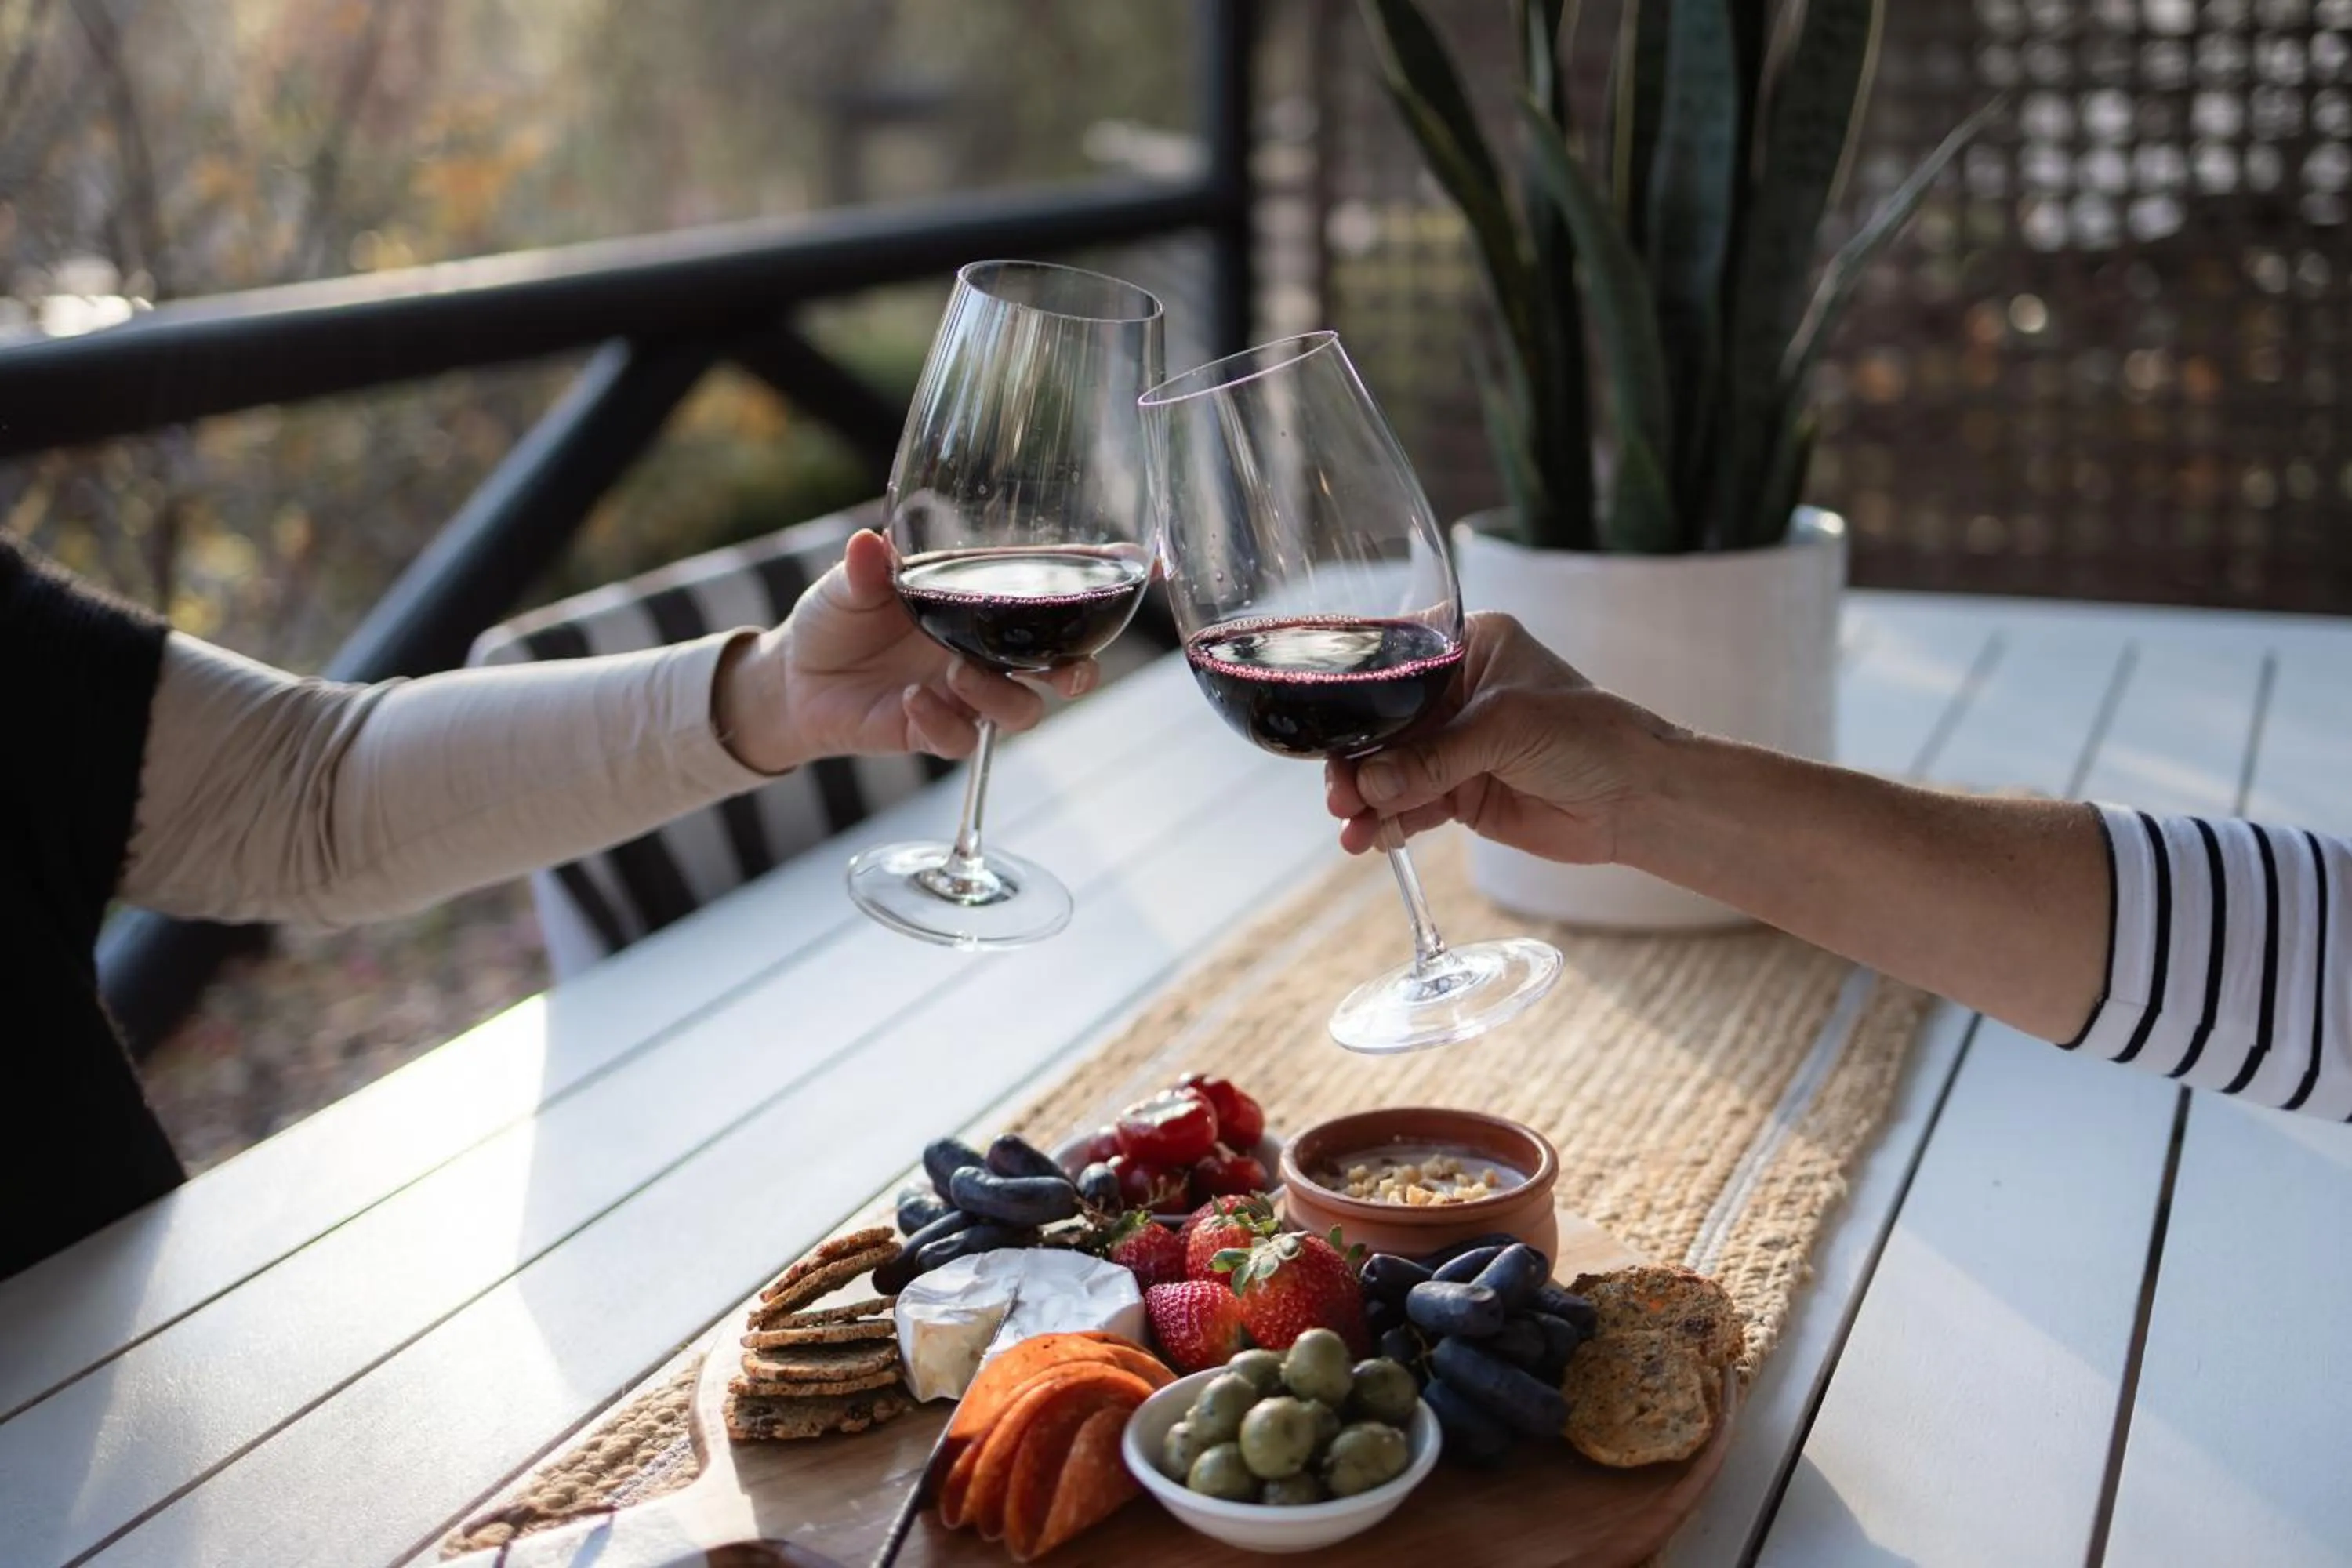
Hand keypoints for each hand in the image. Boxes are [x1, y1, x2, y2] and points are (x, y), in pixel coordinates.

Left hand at [715, 530, 1095, 773]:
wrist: (793, 680)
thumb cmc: (833, 619)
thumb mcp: (846, 584)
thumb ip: (866, 570)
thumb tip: (869, 545)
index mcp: (980, 603)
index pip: (1050, 592)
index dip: (1099, 582)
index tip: (1141, 564)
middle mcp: (986, 650)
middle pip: (1061, 666)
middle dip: (1079, 670)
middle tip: (1069, 670)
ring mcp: (965, 695)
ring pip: (1021, 711)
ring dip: (1000, 696)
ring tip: (956, 675)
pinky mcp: (934, 732)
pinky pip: (961, 740)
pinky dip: (942, 723)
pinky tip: (910, 702)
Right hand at [1323, 612, 1675, 862]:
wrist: (1637, 799)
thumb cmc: (1589, 735)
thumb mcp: (1505, 728)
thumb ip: (1434, 757)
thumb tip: (1370, 787)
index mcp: (1467, 648)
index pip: (1394, 663)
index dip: (1356, 697)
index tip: (1327, 729)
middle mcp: (1454, 693)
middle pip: (1382, 725)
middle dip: (1356, 762)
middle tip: (1340, 796)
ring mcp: (1455, 746)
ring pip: (1390, 771)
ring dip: (1367, 800)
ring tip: (1351, 828)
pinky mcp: (1460, 793)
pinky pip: (1409, 806)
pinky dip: (1388, 824)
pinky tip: (1370, 840)